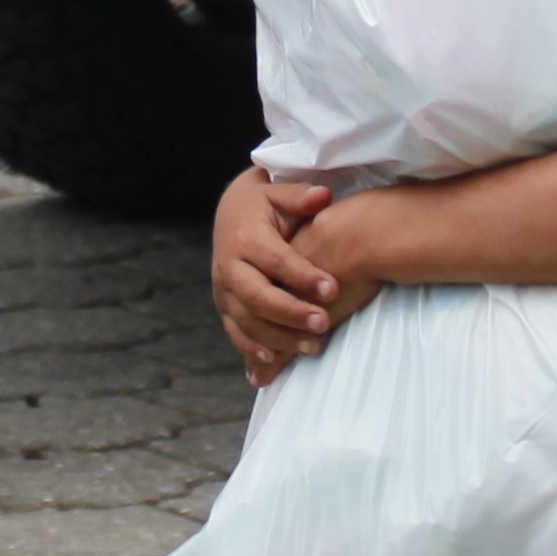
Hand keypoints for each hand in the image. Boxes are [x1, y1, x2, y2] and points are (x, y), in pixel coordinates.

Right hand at [213, 168, 335, 383]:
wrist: (231, 214)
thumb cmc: (266, 205)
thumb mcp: (280, 193)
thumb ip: (300, 197)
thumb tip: (322, 195)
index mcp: (245, 237)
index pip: (275, 260)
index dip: (303, 276)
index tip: (333, 288)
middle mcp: (229, 266)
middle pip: (257, 296)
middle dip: (291, 313)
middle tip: (324, 323)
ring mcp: (223, 290)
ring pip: (247, 320)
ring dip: (279, 338)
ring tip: (314, 347)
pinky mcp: (224, 306)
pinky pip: (235, 332)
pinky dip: (252, 349)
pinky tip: (275, 361)